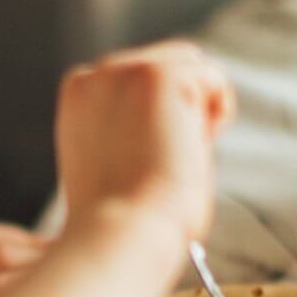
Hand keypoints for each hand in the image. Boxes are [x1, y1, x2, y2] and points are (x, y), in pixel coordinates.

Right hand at [56, 41, 233, 241]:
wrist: (120, 233)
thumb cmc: (122, 221)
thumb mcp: (111, 161)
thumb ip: (128, 128)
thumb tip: (170, 120)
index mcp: (78, 98)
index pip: (131, 80)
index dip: (155, 115)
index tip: (154, 157)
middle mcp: (93, 77)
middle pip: (161, 62)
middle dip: (178, 105)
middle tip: (172, 159)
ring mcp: (123, 71)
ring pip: (188, 62)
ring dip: (199, 104)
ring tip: (182, 152)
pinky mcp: (158, 75)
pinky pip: (212, 77)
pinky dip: (218, 111)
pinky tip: (195, 147)